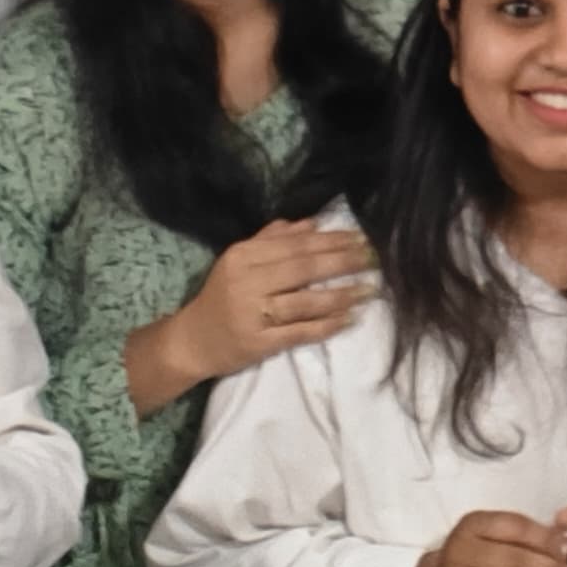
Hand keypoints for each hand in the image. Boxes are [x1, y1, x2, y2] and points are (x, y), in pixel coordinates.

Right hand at [136, 219, 371, 408]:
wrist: (192, 341)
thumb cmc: (222, 297)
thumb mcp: (239, 261)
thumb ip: (272, 240)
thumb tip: (312, 223)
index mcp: (242, 256)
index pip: (295, 245)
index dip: (331, 240)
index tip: (361, 237)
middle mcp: (247, 282)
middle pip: (304, 269)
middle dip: (344, 262)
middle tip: (374, 258)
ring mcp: (252, 314)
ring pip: (306, 301)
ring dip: (342, 295)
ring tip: (369, 289)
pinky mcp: (259, 343)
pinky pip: (300, 332)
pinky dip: (327, 325)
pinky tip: (349, 319)